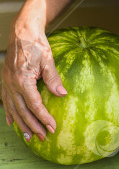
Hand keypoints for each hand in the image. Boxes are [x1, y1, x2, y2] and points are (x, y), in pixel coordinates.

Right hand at [1, 19, 67, 140]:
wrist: (22, 31)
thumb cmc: (36, 43)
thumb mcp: (48, 58)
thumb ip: (53, 78)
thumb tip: (62, 94)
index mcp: (23, 80)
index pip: (34, 105)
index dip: (43, 117)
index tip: (52, 127)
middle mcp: (12, 84)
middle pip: (22, 111)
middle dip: (33, 126)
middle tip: (43, 137)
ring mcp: (7, 83)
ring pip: (13, 109)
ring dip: (21, 124)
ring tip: (29, 136)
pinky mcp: (6, 81)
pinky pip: (6, 102)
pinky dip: (9, 113)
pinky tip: (12, 123)